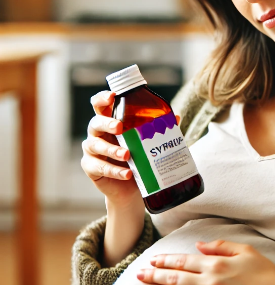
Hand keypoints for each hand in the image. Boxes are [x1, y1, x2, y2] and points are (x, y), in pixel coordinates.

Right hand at [80, 90, 179, 207]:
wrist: (132, 188)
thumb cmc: (139, 159)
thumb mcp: (148, 143)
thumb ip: (158, 129)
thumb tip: (175, 117)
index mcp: (110, 122)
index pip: (101, 105)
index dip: (103, 98)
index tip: (112, 96)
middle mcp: (98, 133)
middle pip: (95, 122)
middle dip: (107, 123)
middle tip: (120, 127)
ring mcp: (92, 150)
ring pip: (95, 145)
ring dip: (112, 149)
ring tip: (127, 155)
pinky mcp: (90, 168)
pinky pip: (99, 167)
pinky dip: (114, 170)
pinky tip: (128, 173)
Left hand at [137, 240, 274, 284]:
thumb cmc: (266, 274)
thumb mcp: (246, 250)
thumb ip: (221, 246)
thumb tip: (199, 245)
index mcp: (216, 263)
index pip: (183, 260)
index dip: (165, 260)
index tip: (152, 259)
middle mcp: (210, 282)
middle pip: (175, 278)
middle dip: (154, 275)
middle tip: (139, 275)